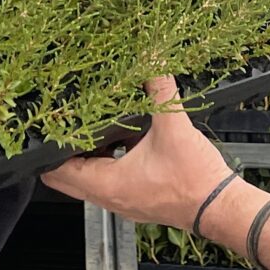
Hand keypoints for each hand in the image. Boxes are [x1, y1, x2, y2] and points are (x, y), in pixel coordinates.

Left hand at [43, 76, 231, 228]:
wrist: (220, 207)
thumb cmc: (195, 180)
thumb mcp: (174, 127)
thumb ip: (160, 90)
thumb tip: (152, 62)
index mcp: (107, 184)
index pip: (57, 172)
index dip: (49, 150)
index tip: (50, 129)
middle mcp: (109, 198)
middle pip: (68, 178)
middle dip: (65, 152)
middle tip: (67, 125)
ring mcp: (123, 202)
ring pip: (89, 180)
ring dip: (88, 156)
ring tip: (94, 128)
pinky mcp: (137, 201)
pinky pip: (110, 182)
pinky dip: (108, 162)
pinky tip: (126, 141)